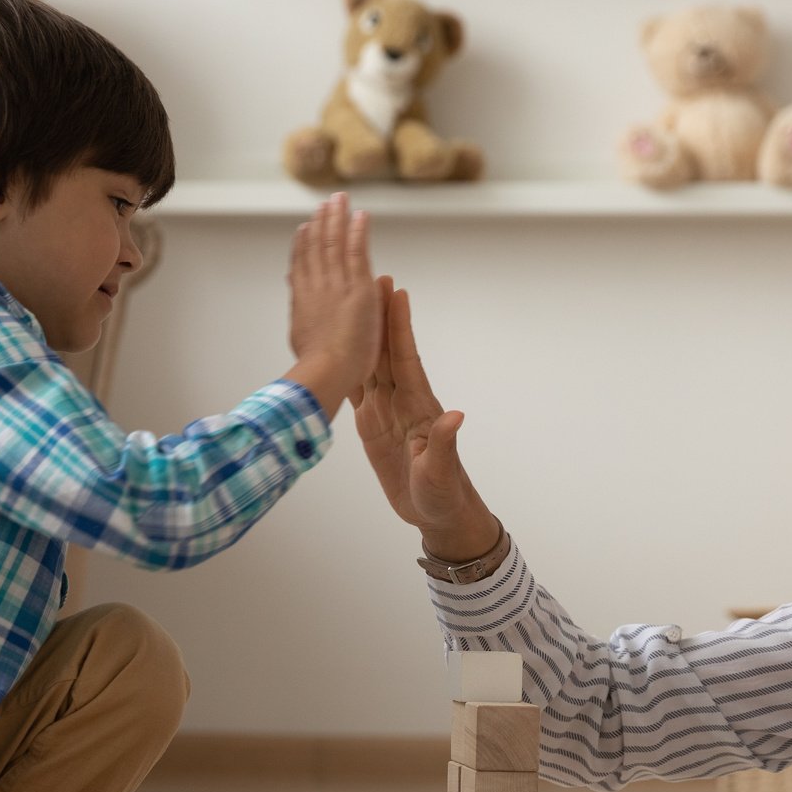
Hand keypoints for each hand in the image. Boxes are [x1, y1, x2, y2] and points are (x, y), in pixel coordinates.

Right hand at [284, 193, 382, 419]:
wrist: (327, 370)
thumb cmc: (317, 368)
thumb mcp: (299, 338)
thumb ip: (300, 316)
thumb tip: (296, 304)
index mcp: (303, 302)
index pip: (302, 266)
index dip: (303, 245)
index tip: (304, 228)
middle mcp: (316, 287)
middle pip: (317, 247)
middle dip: (321, 223)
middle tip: (325, 203)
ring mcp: (335, 284)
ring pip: (335, 243)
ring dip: (337, 218)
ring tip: (340, 200)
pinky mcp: (356, 286)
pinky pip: (357, 252)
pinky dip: (358, 231)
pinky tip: (360, 215)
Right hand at [354, 277, 501, 558]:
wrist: (437, 513)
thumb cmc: (443, 495)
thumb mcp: (441, 473)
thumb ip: (444, 445)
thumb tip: (455, 416)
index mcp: (419, 407)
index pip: (406, 358)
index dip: (399, 326)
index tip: (396, 292)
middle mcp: (402, 402)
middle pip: (385, 351)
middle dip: (378, 316)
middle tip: (371, 278)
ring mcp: (386, 412)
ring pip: (370, 365)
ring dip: (362, 335)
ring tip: (353, 303)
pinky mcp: (373, 427)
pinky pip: (357, 392)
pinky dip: (347, 368)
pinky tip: (335, 350)